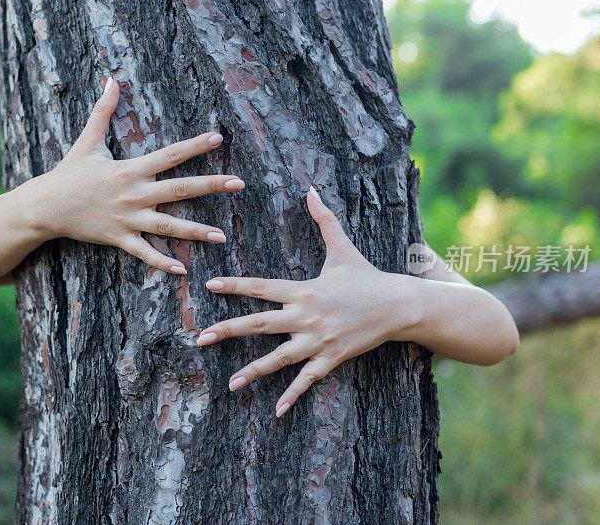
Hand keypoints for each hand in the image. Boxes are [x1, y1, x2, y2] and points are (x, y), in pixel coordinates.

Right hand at [25, 77, 243, 273]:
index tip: (219, 138)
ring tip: (222, 236)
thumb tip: (110, 79)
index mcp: (131, 169)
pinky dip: (162, 261)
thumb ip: (102, 111)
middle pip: (180, 189)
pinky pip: (144, 252)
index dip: (195, 146)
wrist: (44, 206)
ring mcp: (128, 218)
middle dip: (211, 186)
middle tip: (238, 184)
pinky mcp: (119, 238)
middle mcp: (134, 193)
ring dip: (196, 231)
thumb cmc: (69, 173)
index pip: (170, 154)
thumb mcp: (87, 140)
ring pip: (168, 225)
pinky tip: (183, 269)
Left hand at [197, 187, 417, 416]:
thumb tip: (310, 189)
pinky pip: (308, 379)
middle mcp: (306, 316)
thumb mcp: (342, 247)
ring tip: (230, 384)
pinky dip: (292, 395)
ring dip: (253, 371)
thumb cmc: (366, 276)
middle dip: (228, 331)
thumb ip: (323, 219)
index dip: (235, 286)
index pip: (262, 287)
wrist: (399, 304)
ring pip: (279, 357)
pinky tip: (276, 411)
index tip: (210, 285)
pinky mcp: (331, 357)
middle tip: (200, 339)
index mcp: (304, 289)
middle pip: (260, 324)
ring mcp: (318, 339)